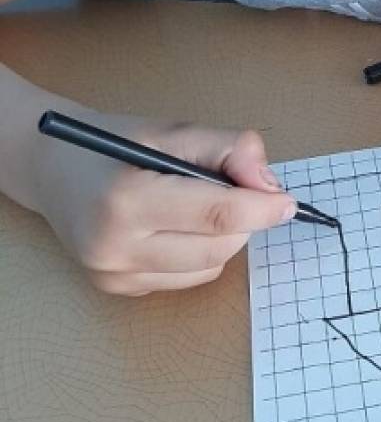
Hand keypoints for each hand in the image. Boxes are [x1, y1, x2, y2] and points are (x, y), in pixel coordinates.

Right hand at [33, 105, 296, 295]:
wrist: (50, 169)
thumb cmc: (114, 145)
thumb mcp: (171, 130)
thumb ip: (227, 148)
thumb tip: (270, 185)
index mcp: (127, 198)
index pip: (216, 214)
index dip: (262, 209)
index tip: (288, 203)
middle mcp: (116, 246)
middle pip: (219, 246)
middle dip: (243, 219)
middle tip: (235, 190)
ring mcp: (115, 275)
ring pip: (209, 267)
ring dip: (223, 238)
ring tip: (198, 205)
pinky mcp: (119, 290)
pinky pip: (188, 278)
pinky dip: (199, 253)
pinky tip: (176, 227)